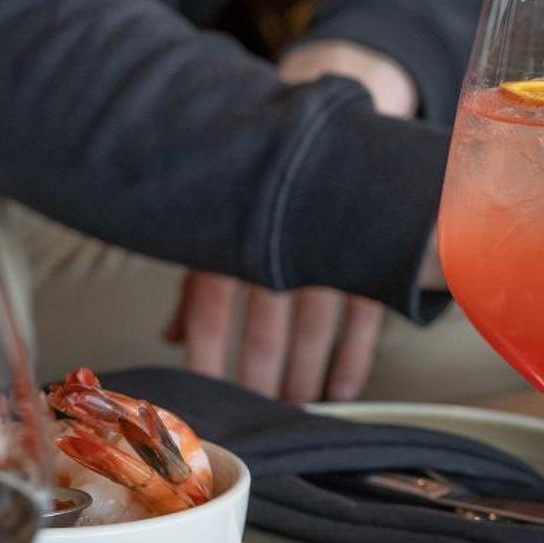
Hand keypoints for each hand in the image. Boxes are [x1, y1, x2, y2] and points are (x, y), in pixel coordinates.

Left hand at [164, 41, 416, 400]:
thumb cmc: (272, 186)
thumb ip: (198, 284)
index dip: (205, 356)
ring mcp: (327, 252)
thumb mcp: (224, 226)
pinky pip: (360, 321)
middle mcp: (278, 245)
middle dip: (260, 379)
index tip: (201, 392)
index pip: (210, 309)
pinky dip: (350, 360)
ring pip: (312, 332)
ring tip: (298, 407)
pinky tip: (340, 389)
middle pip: (264, 330)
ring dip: (304, 377)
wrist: (342, 129)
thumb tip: (173, 337)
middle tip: (258, 413)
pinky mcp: (370, 258)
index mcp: (234, 234)